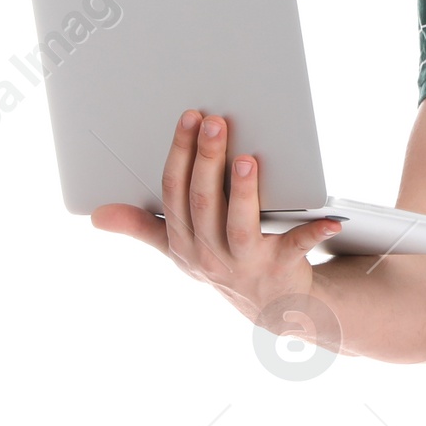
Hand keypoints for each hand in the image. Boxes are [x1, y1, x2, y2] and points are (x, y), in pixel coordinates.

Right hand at [91, 109, 342, 329]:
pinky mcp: (281, 269)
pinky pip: (295, 247)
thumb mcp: (177, 250)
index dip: (179, 153)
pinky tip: (329, 219)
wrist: (272, 308)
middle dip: (207, 160)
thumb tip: (96, 214)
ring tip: (249, 160)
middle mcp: (208, 254)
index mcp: (182, 241)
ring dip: (244, 192)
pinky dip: (313, 233)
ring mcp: (244, 263)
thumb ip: (141, 227)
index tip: (189, 117)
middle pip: (203, 201)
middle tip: (215, 123)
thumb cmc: (223, 264)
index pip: (174, 192)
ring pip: (239, 224)